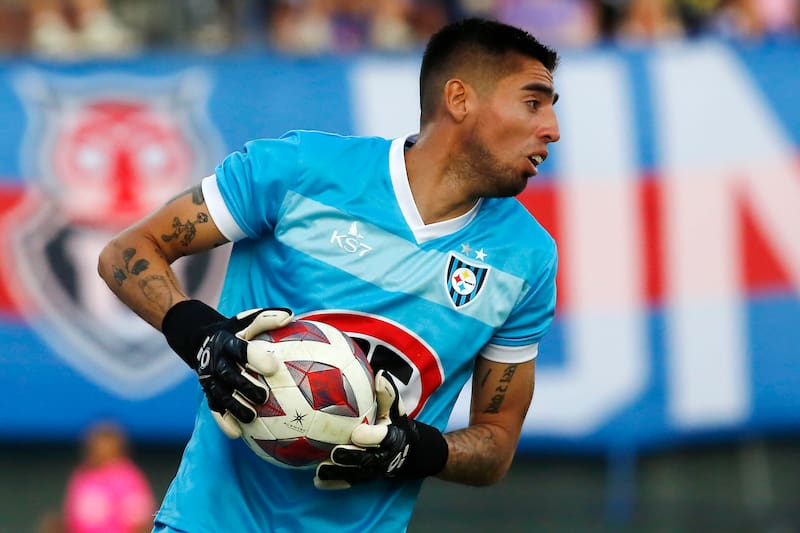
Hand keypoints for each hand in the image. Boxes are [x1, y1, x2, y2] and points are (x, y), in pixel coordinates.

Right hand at [162, 300, 292, 437]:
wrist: (203, 340)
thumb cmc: (237, 331)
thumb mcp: (248, 320)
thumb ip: (268, 318)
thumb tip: (291, 316)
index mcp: (227, 341)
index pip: (241, 349)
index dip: (254, 358)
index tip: (272, 366)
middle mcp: (216, 361)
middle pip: (230, 375)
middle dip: (245, 386)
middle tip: (264, 395)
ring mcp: (210, 378)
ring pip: (221, 395)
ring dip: (235, 407)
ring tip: (253, 417)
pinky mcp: (208, 392)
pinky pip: (214, 408)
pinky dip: (224, 421)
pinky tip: (237, 434)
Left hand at [314, 370, 448, 489]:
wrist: (409, 453)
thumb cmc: (397, 425)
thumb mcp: (396, 410)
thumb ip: (388, 394)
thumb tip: (380, 373)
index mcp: (393, 437)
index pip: (383, 437)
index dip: (371, 436)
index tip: (357, 432)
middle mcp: (384, 456)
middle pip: (367, 459)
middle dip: (351, 457)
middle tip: (335, 452)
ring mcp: (374, 470)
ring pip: (356, 474)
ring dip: (338, 473)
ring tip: (320, 470)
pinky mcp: (366, 478)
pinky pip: (349, 482)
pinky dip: (334, 484)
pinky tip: (317, 482)